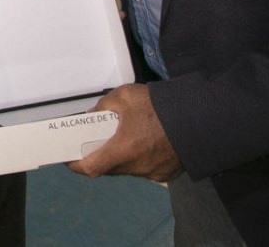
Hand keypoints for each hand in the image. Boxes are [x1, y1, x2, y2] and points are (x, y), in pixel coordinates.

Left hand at [67, 84, 181, 181]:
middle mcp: (137, 167)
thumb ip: (104, 106)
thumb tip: (94, 115)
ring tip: (122, 138)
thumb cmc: (161, 107)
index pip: (91, 168)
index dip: (75, 164)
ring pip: (128, 168)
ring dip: (121, 156)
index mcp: (124, 151)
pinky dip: (139, 158)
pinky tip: (143, 142)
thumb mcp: (125, 96)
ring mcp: (154, 173)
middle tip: (95, 141)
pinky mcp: (167, 173)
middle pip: (109, 168)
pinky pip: (146, 168)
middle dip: (100, 156)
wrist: (201, 118)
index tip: (68, 158)